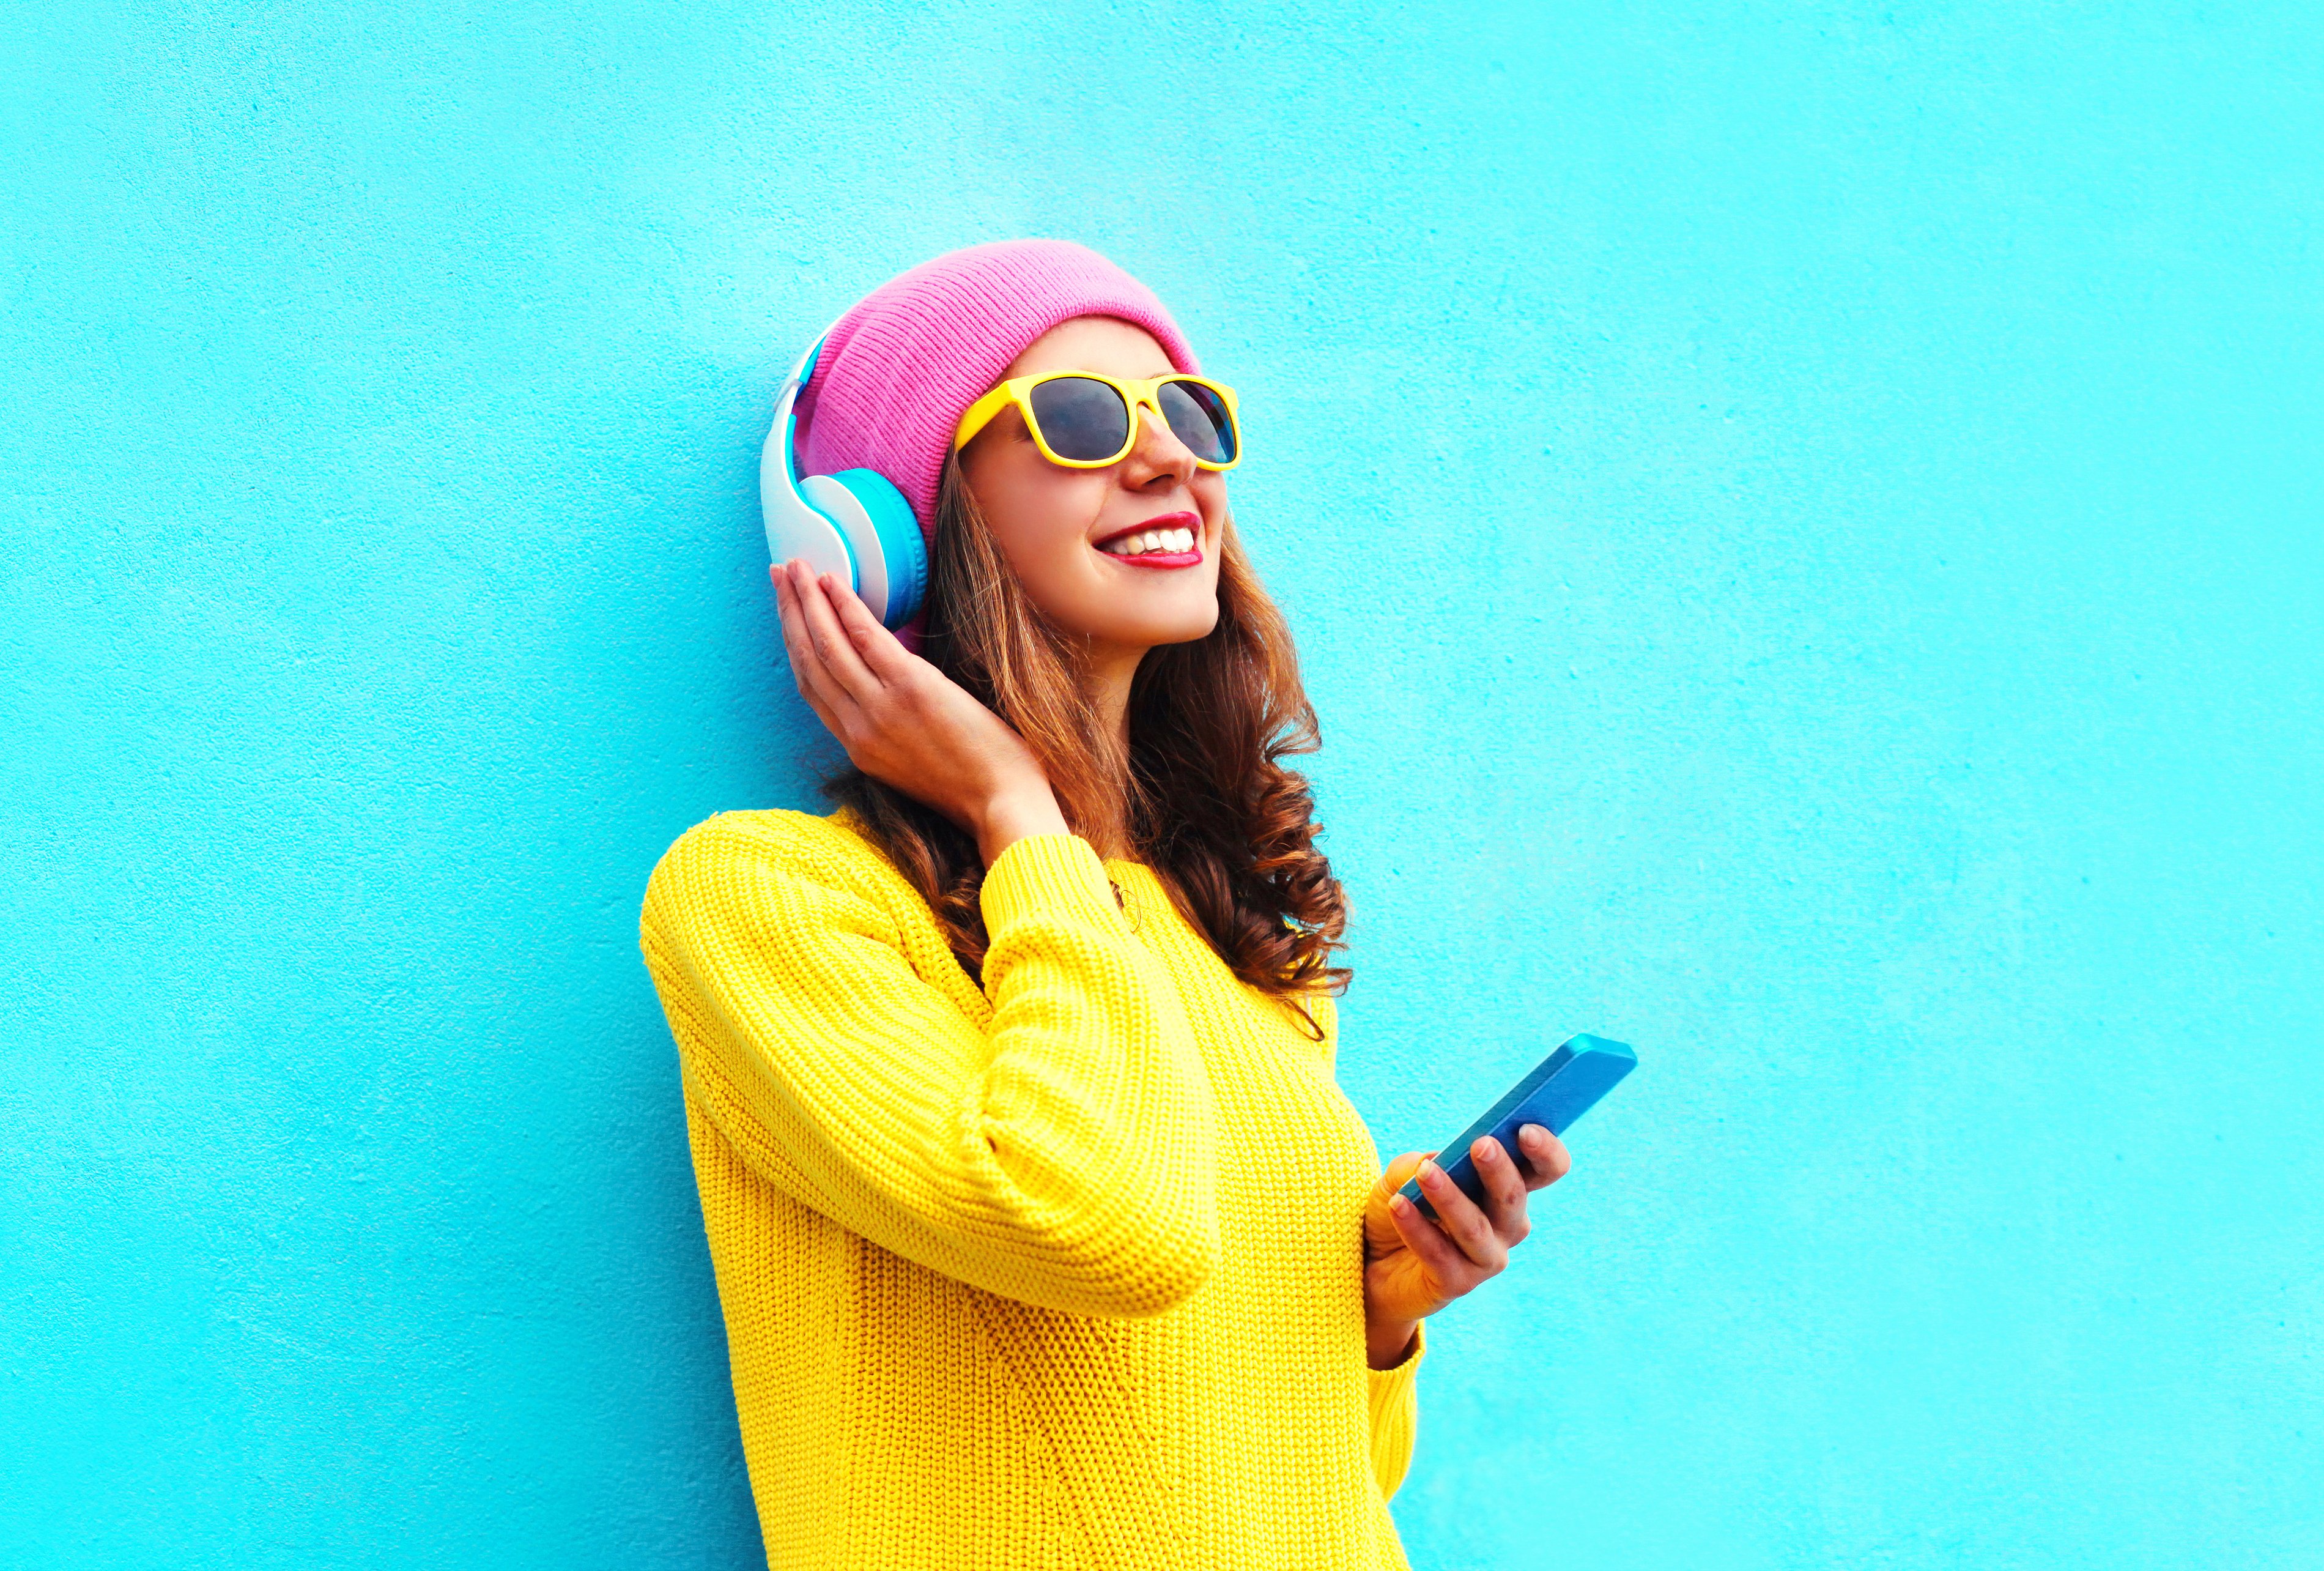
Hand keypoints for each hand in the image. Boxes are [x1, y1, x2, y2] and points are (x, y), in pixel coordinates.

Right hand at [772, 561, 1067, 863]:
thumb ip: (890, 731)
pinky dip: (845, 607)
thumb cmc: (973, 785)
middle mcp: (859, 728)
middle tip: (779, 575)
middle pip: (809, 661)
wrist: (1002, 804)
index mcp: (859, 747)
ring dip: (807, 601)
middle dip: (790, 614)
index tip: (786, 614)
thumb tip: (888, 691)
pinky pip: (865, 638)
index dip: (794, 645)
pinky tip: (832, 583)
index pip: (812, 688)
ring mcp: (880, 708)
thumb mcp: (913, 765)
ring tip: (796, 567)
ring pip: (827, 645)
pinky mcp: (910, 689)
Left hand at [1361, 1124, 1572, 1366]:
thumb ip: (1420, 1162)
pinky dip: (1417, 1228)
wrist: (1369, 1257)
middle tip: (1481, 1144)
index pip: (1545, 1170)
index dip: (1545, 1151)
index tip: (1525, 1129)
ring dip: (1450, 1197)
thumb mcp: (1405, 1174)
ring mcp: (1485, 1258)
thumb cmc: (1401, 1203)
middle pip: (1513, 1198)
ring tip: (1426, 1173)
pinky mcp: (1457, 1283)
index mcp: (1506, 1189)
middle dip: (1498, 1170)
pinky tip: (1398, 1204)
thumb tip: (1435, 1160)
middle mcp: (1506, 1225)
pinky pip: (1439, 1255)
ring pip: (1475, 1227)